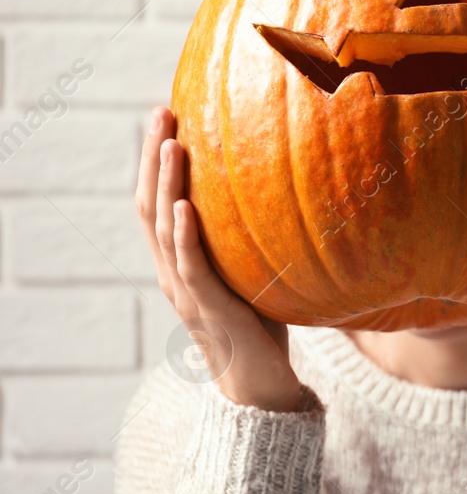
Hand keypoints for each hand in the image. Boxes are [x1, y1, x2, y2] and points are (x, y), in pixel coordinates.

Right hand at [137, 107, 302, 411]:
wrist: (259, 382)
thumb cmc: (261, 325)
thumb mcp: (252, 271)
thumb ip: (253, 239)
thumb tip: (289, 192)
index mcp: (180, 261)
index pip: (158, 200)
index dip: (156, 161)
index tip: (166, 117)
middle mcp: (173, 270)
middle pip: (150, 204)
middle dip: (152, 156)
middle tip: (160, 111)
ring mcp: (186, 289)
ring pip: (163, 228)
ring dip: (164, 183)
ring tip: (169, 143)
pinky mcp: (207, 306)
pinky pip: (189, 265)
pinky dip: (183, 233)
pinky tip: (185, 205)